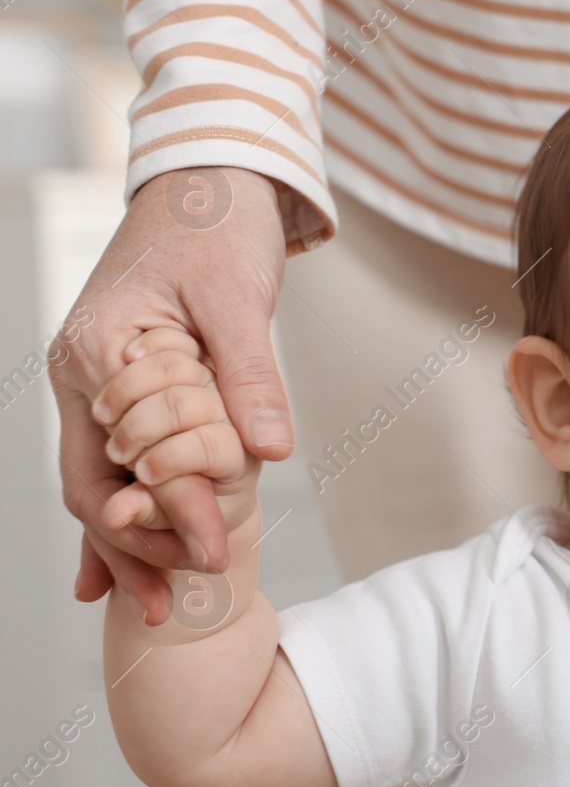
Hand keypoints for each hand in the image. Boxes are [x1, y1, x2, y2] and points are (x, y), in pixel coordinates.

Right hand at [49, 167, 291, 624]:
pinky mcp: (126, 386)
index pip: (124, 455)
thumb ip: (250, 375)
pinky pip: (118, 458)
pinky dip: (125, 509)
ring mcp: (99, 381)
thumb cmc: (219, 227)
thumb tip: (267, 451)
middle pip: (95, 483)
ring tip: (157, 607)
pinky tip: (118, 570)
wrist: (209, 179)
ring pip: (101, 479)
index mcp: (102, 351)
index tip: (213, 553)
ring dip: (127, 541)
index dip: (168, 511)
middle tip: (182, 599)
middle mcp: (85, 373)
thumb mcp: (242, 299)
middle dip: (138, 545)